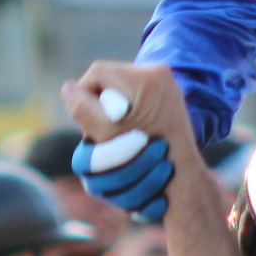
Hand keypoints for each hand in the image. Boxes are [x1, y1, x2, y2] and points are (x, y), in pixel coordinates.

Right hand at [62, 63, 195, 221]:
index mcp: (149, 77)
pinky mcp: (167, 103)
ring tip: (128, 144)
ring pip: (120, 98)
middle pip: (107, 86)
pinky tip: (137, 143)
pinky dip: (129, 124)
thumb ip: (84, 109)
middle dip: (100, 113)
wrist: (187, 182)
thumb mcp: (108, 134)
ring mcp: (166, 89)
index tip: (90, 125)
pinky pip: (135, 106)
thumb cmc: (148, 159)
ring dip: (114, 121)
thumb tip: (68, 89)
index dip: (84, 99)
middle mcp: (160, 76)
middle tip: (107, 136)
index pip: (97, 74)